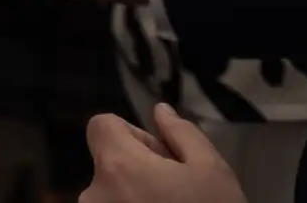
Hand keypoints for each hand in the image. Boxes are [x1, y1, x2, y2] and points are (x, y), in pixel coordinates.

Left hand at [82, 105, 245, 202]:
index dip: (133, 134)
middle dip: (139, 167)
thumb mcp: (212, 171)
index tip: (162, 157)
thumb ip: (182, 133)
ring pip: (112, 191)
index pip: (101, 125)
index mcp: (116, 166)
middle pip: (108, 160)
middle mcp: (94, 194)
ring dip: (135, 194)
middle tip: (177, 190)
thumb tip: (160, 111)